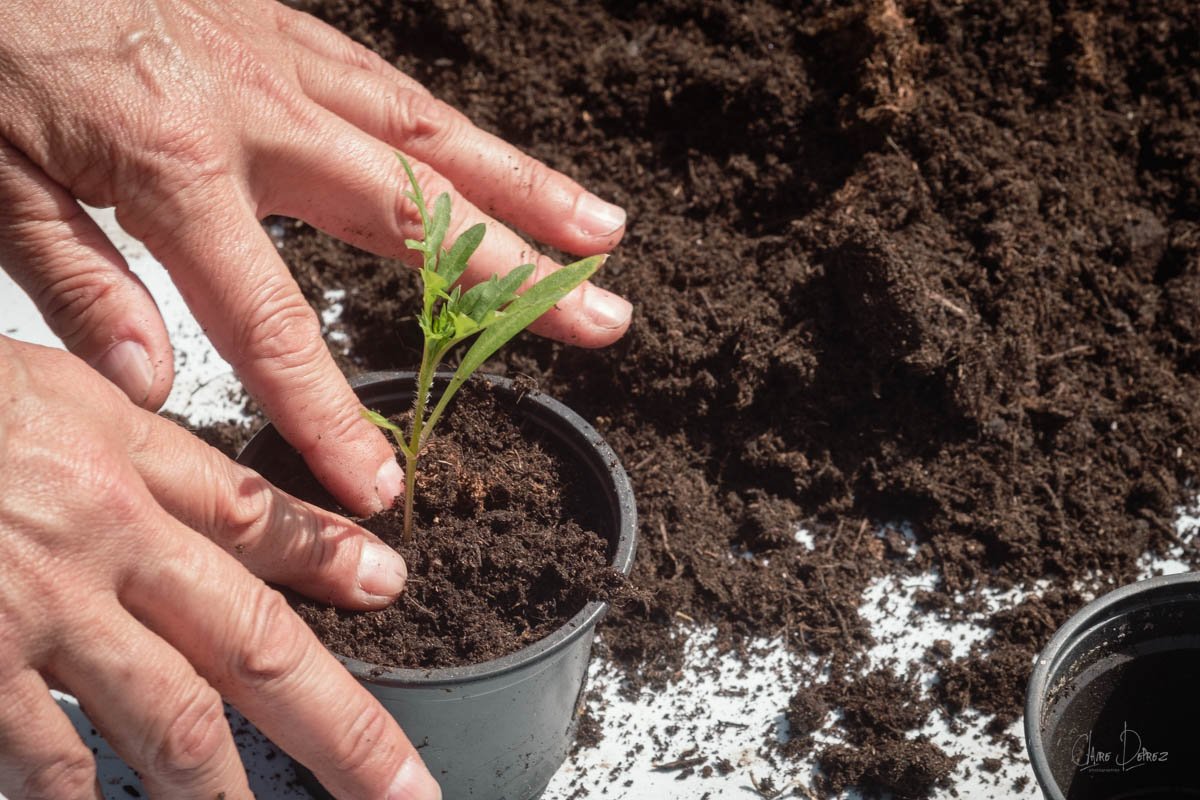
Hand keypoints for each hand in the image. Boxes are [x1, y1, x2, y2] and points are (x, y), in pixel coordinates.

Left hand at [0, 0, 630, 516]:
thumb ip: (74, 282)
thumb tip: (150, 384)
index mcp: (176, 167)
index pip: (275, 323)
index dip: (332, 414)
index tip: (379, 484)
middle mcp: (259, 114)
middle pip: (415, 216)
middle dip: (516, 280)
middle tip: (600, 320)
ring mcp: (284, 65)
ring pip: (432, 140)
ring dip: (527, 191)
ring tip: (603, 236)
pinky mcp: (287, 33)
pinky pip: (394, 90)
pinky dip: (464, 136)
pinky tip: (507, 167)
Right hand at [0, 335, 439, 799]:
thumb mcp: (51, 395)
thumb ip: (153, 455)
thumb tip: (246, 505)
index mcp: (116, 468)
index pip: (257, 520)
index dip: (330, 557)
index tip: (391, 590)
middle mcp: (92, 549)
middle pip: (247, 648)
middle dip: (340, 726)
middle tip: (406, 788)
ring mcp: (22, 624)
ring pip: (160, 727)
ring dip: (224, 794)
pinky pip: (35, 760)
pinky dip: (74, 794)